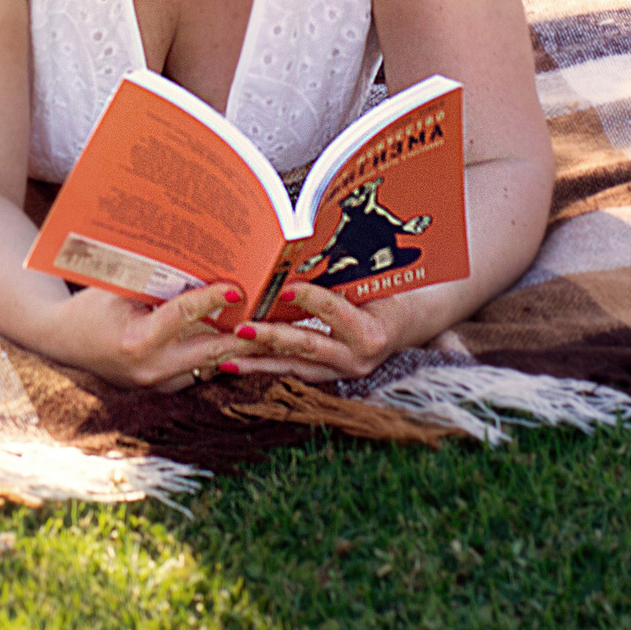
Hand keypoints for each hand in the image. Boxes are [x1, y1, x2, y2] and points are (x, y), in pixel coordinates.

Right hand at [54, 281, 254, 391]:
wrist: (62, 341)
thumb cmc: (89, 307)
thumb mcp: (116, 288)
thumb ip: (153, 280)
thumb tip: (197, 262)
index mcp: (136, 342)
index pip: (183, 315)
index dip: (212, 299)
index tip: (238, 288)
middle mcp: (150, 370)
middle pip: (210, 351)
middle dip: (244, 335)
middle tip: (273, 318)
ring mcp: (157, 385)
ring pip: (210, 365)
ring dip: (237, 347)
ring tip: (267, 328)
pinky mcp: (162, 389)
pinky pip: (199, 370)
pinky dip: (219, 354)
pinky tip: (241, 339)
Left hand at [220, 280, 423, 381]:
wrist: (404, 325)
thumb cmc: (385, 295)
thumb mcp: (370, 284)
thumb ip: (340, 278)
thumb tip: (300, 252)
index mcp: (371, 332)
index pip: (335, 313)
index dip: (312, 299)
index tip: (285, 289)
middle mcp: (357, 359)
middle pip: (308, 345)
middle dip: (272, 337)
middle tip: (242, 329)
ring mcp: (341, 372)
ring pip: (293, 366)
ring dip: (258, 361)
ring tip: (226, 357)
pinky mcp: (328, 377)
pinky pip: (292, 371)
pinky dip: (263, 366)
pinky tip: (235, 364)